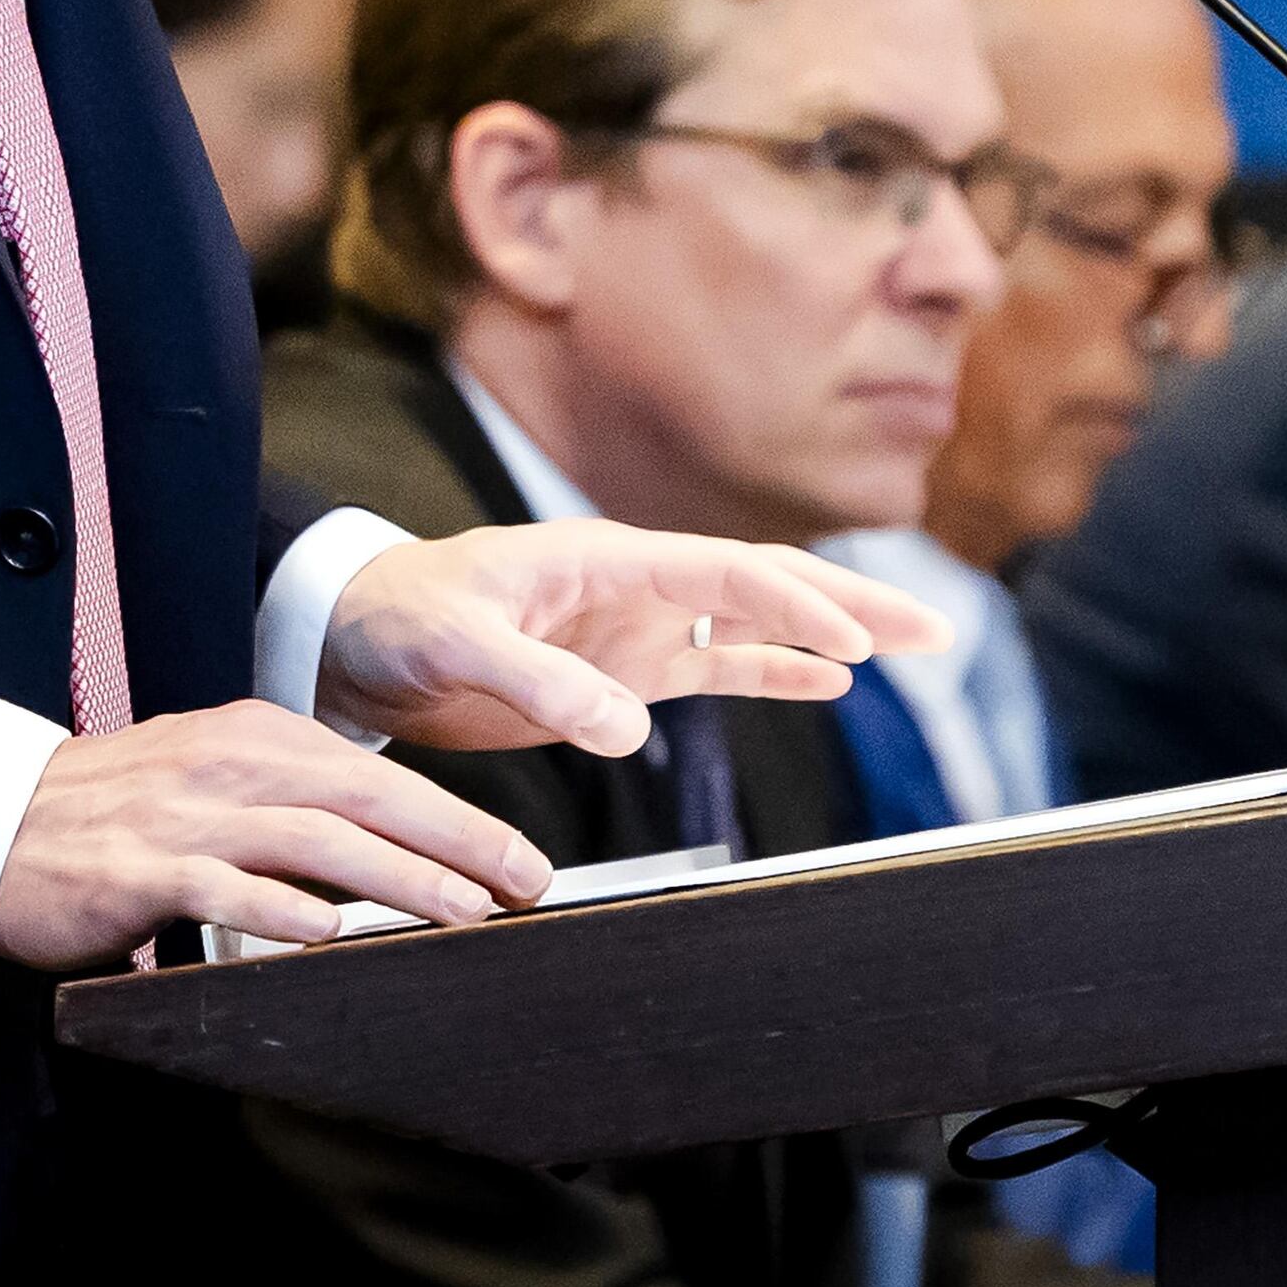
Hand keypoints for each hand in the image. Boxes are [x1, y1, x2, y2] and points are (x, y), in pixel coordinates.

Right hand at [0, 699, 551, 970]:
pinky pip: (223, 889)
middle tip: (523, 883)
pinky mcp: (143, 870)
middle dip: (457, 842)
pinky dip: (280, 911)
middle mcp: (231, 766)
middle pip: (367, 800)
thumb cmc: (115, 816)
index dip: (459, 818)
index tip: (521, 860)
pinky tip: (328, 934)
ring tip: (459, 910)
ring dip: (396, 878)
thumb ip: (292, 810)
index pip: (379, 779)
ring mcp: (187, 816)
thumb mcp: (213, 786)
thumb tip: (389, 856)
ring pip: (313, 841)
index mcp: (256, 739)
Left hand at [316, 524, 950, 758]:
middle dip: (852, 606)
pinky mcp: (619, 674)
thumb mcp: (458, 645)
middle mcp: (636, 585)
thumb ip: (542, 681)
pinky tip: (830, 684)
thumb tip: (628, 730)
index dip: (797, 606)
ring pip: (755, 626)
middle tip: (936, 630)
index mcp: (606, 557)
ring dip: (832, 636)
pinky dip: (776, 672)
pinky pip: (717, 669)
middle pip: (766, 587)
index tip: (857, 643)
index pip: (726, 574)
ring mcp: (634, 630)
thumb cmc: (396, 618)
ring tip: (914, 647)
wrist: (351, 636)